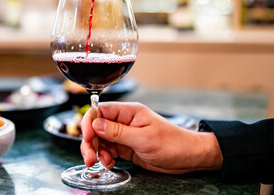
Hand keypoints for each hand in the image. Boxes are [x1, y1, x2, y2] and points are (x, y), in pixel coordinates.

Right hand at [80, 102, 222, 173]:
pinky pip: (108, 150)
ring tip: (103, 162)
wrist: (187, 157)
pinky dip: (105, 157)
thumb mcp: (143, 138)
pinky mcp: (126, 146)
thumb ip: (117, 132)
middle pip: (96, 127)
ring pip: (100, 140)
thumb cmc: (172, 143)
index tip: (86, 138)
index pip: (100, 110)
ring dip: (97, 151)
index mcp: (129, 112)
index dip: (89, 123)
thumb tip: (95, 124)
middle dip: (90, 142)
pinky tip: (110, 163)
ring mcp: (124, 134)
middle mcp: (124, 121)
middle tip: (90, 158)